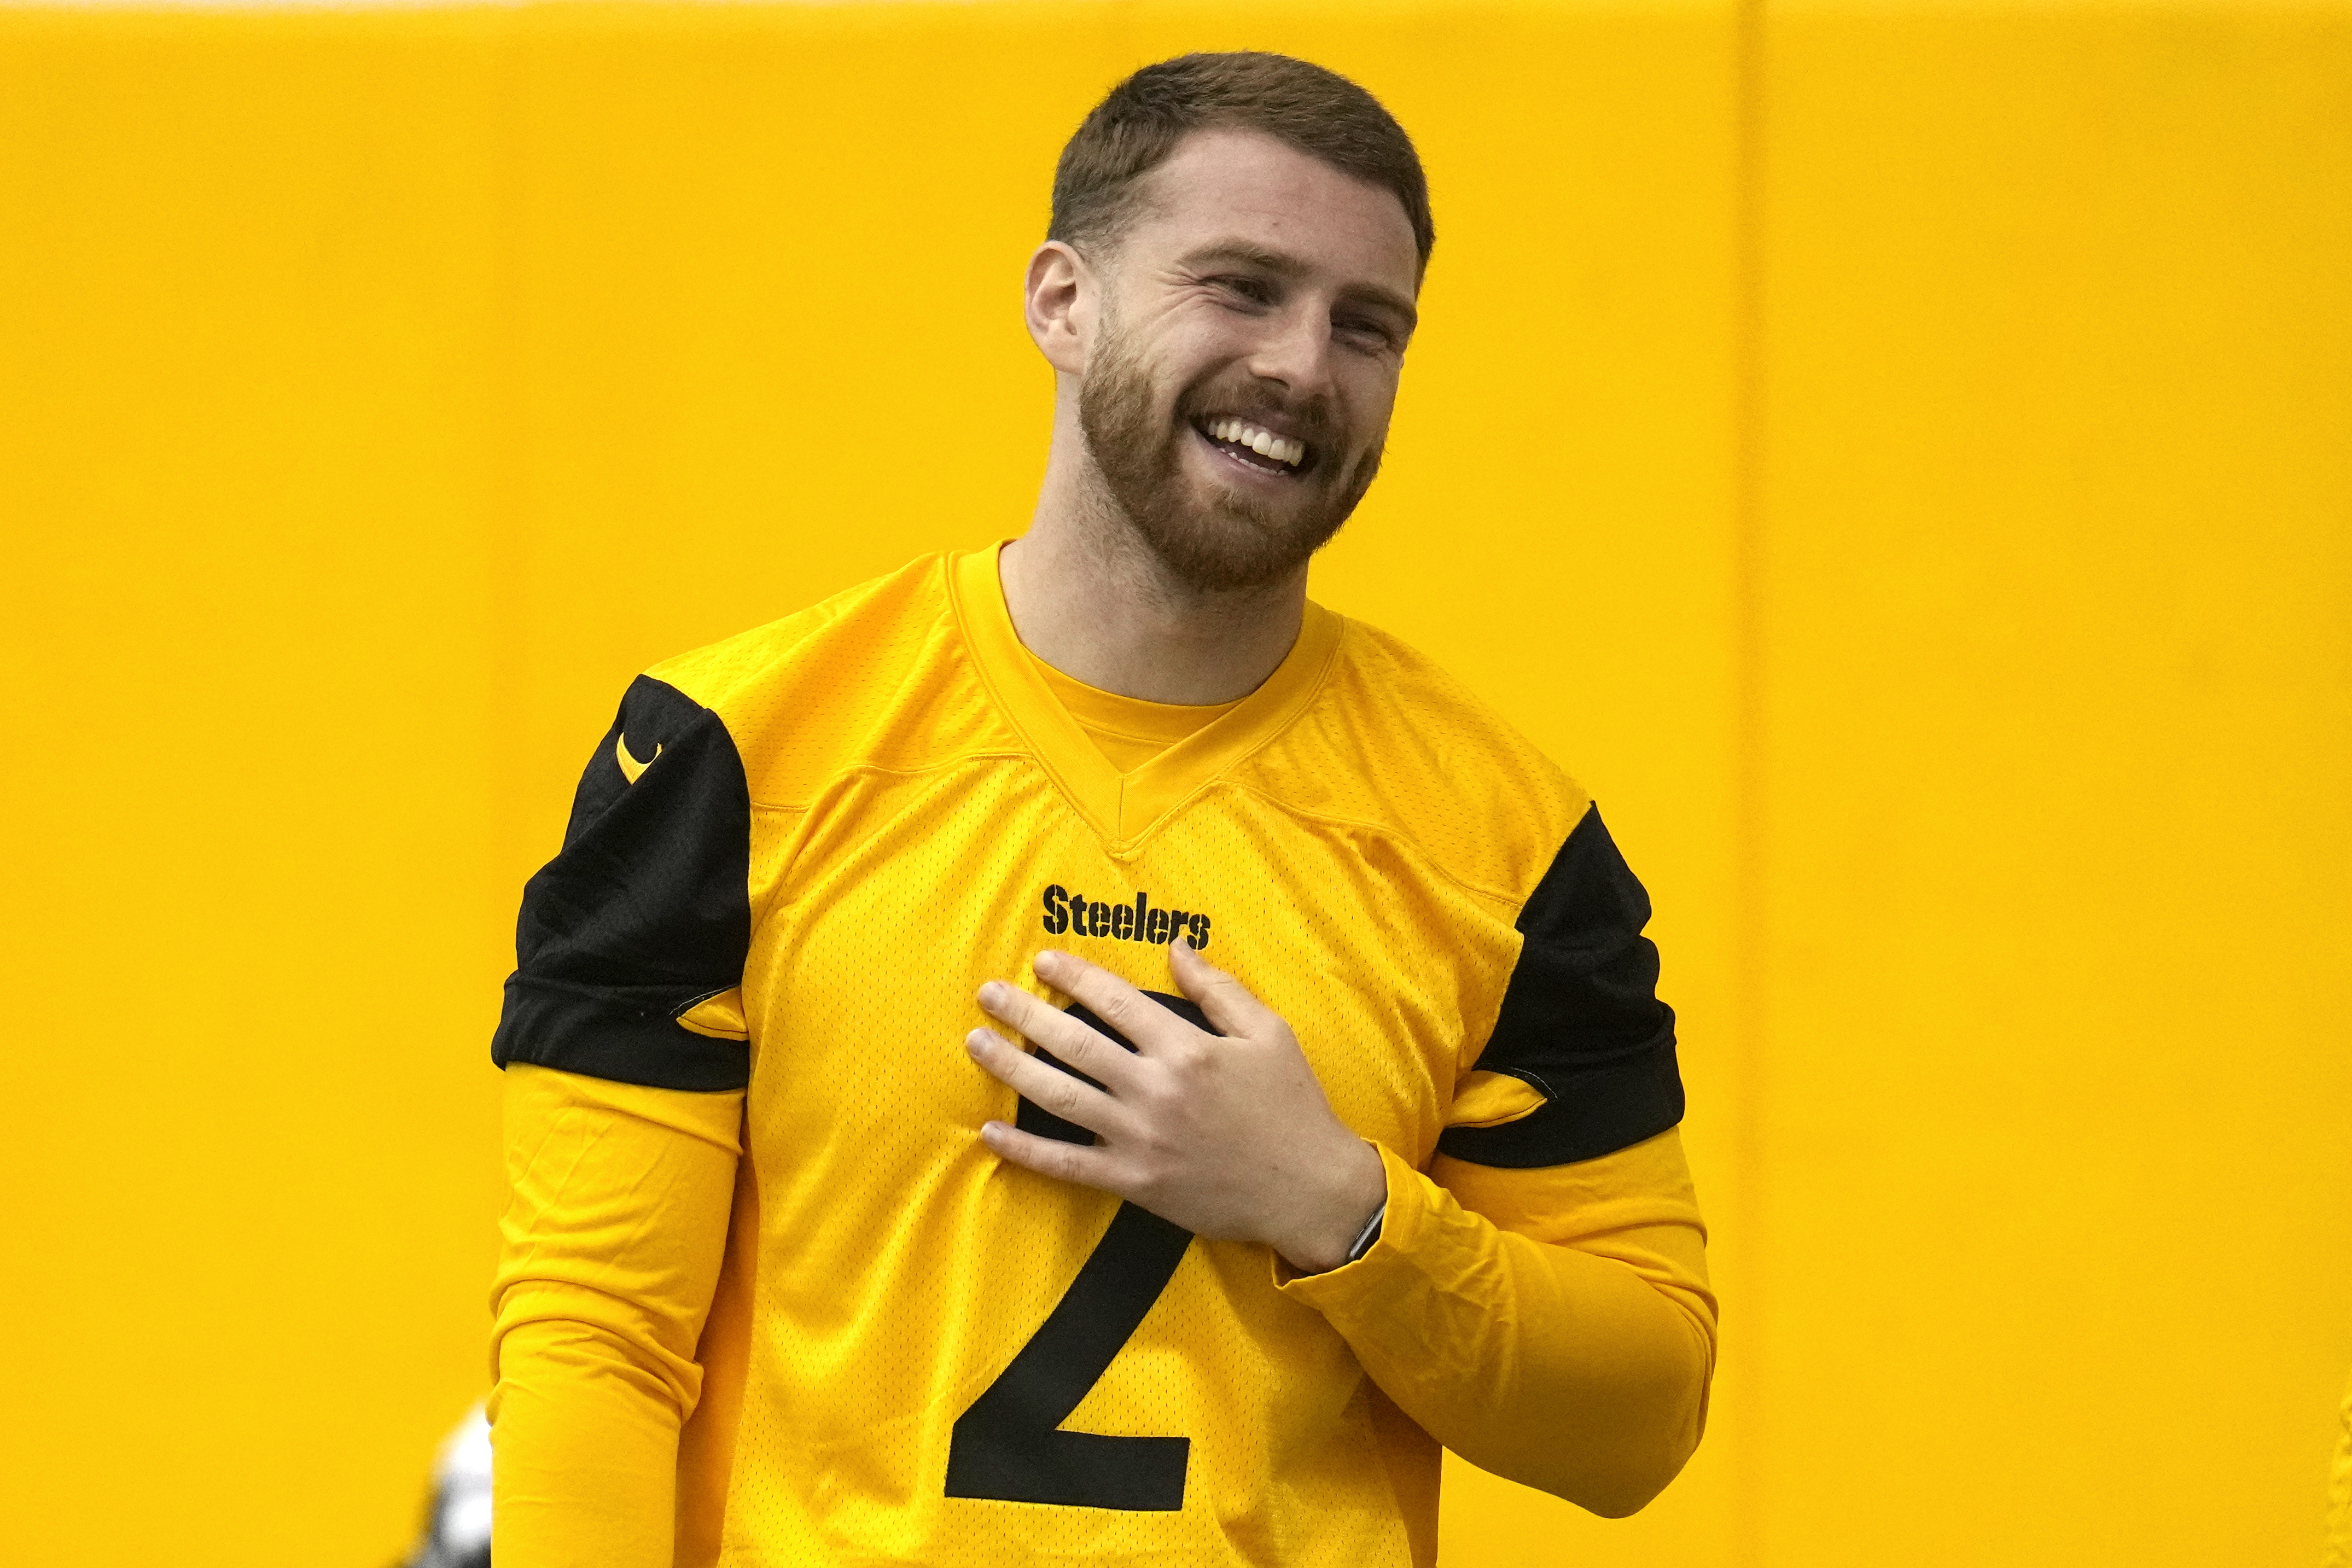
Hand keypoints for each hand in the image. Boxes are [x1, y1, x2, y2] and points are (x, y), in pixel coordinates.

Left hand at [965, 940, 1387, 1273]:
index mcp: (1187, 1047)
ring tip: (977, 1044)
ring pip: (1060, 1098)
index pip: (1114, 1001)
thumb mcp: (1269, 1033)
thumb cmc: (1292, 1106)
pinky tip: (990, 1131)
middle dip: (1025, 1014)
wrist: (1309, 1190)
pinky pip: (1067, 1165)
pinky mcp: (1135, 1183)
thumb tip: (1177, 946)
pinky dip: (1025, 1150)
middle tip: (988, 995)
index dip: (1073, 976)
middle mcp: (1156, 1089)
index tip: (1042, 961)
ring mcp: (1140, 1139)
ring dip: (1012, 1068)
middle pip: (1074, 1043)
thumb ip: (1219, 989)